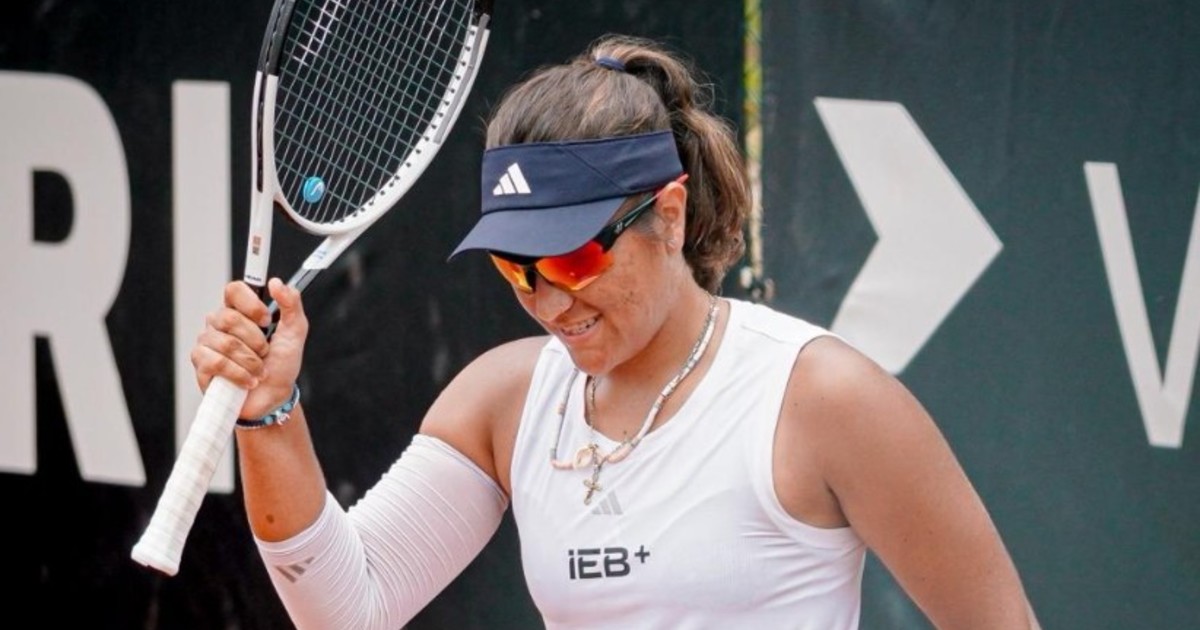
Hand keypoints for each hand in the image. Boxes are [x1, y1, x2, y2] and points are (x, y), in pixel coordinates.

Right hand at [191, 278, 308, 418]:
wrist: (273, 396)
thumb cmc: (281, 364)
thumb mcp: (295, 332)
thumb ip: (291, 304)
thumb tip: (276, 283)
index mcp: (241, 310)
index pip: (234, 289)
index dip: (250, 304)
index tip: (267, 320)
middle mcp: (220, 322)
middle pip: (229, 318)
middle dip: (256, 340)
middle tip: (265, 352)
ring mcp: (207, 341)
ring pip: (226, 343)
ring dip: (251, 362)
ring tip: (259, 370)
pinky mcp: (201, 363)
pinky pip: (217, 362)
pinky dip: (239, 374)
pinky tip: (248, 381)